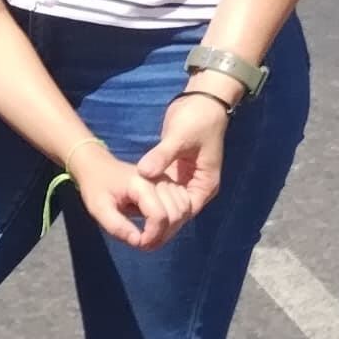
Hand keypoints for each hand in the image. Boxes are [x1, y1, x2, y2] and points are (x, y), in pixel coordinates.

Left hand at [69, 146, 179, 249]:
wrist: (101, 168)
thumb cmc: (97, 188)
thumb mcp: (98, 209)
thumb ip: (116, 227)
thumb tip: (138, 242)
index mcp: (141, 183)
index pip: (159, 216)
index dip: (152, 237)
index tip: (138, 244)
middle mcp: (159, 179)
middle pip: (175, 215)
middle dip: (162, 236)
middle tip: (144, 244)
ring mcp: (168, 181)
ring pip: (184, 212)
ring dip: (171, 230)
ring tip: (151, 238)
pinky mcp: (172, 184)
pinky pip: (185, 207)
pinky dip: (176, 222)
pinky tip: (159, 228)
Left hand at [132, 88, 231, 220]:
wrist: (201, 100)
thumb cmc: (197, 119)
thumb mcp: (180, 137)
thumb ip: (162, 155)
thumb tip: (143, 173)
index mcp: (205, 184)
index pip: (186, 212)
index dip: (167, 223)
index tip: (148, 230)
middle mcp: (196, 186)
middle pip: (177, 213)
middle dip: (159, 225)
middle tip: (138, 239)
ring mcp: (185, 179)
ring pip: (168, 203)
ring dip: (153, 213)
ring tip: (134, 229)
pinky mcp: (175, 171)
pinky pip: (163, 191)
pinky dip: (151, 198)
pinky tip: (134, 206)